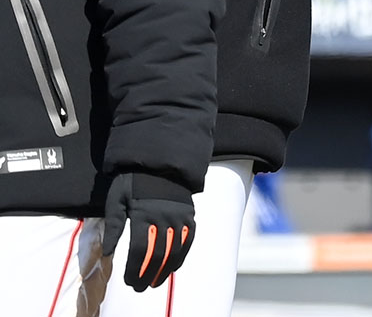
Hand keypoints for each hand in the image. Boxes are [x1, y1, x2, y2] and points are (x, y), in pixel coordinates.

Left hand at [102, 172, 195, 290]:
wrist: (160, 160)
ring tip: (156, 281)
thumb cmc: (134, 180)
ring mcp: (179, 215)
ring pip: (175, 250)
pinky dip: (182, 255)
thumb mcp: (117, 199)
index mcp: (142, 214)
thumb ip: (114, 226)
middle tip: (140, 287)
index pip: (139, 250)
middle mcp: (163, 217)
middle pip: (158, 254)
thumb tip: (107, 252)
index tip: (129, 281)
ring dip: (166, 269)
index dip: (134, 269)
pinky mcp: (189, 213)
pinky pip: (189, 239)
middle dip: (148, 274)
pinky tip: (174, 266)